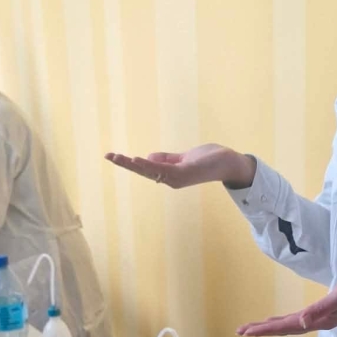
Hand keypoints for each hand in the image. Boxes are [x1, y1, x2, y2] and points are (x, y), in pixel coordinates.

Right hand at [105, 143, 253, 189]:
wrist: (228, 162)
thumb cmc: (209, 160)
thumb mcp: (184, 157)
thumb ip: (167, 158)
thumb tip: (148, 156)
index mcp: (169, 175)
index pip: (145, 168)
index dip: (129, 163)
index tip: (113, 156)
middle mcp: (171, 179)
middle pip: (143, 171)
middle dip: (125, 164)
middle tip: (108, 156)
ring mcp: (177, 178)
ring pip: (150, 171)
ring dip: (133, 164)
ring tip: (118, 157)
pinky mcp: (184, 174)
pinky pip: (163, 170)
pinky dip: (149, 165)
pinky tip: (138, 159)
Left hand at [236, 267, 336, 336]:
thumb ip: (322, 309)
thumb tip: (302, 322)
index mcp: (321, 319)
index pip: (288, 326)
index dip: (266, 329)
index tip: (247, 331)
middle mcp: (318, 321)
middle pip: (285, 328)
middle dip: (263, 330)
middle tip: (240, 331)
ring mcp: (321, 318)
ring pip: (290, 325)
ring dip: (271, 327)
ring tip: (253, 328)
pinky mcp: (325, 311)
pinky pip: (298, 320)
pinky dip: (284, 321)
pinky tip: (277, 322)